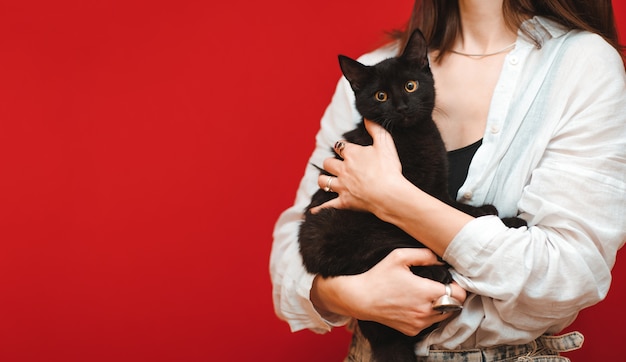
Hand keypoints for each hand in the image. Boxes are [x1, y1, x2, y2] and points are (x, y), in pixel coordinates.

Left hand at [311, 119, 404, 214]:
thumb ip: (376, 129)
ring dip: (324, 179)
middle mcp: (343, 169)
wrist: (389, 194)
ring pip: (323, 181)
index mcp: (352, 154)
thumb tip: (367, 117)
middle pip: (328, 163)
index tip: (343, 149)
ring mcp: (342, 186)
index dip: (341, 148)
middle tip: (334, 165)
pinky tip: (313, 211)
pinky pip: (327, 205)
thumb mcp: (385, 144)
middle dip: (330, 163)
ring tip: (326, 180)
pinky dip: (320, 208)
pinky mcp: (343, 201)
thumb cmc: (389, 169)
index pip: (340, 147)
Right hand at [311, 248, 465, 335]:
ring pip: (443, 316)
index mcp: (426, 292)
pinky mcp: (412, 330)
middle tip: (439, 286)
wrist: (361, 298)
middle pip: (454, 306)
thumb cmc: (379, 276)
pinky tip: (416, 304)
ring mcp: (419, 323)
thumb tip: (440, 260)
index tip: (448, 280)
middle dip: (450, 296)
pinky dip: (428, 315)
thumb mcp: (399, 256)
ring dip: (441, 306)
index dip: (457, 286)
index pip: (459, 294)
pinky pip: (429, 323)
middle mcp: (426, 311)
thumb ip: (424, 255)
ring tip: (427, 295)